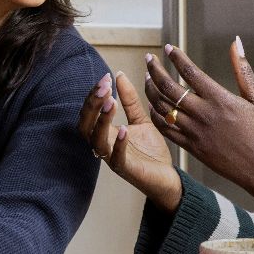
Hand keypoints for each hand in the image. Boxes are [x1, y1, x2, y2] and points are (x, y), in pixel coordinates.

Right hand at [78, 70, 182, 211]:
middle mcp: (105, 145)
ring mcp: (113, 158)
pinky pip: (116, 158)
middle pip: (85, 125)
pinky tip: (124, 129)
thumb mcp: (141, 120)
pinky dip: (118, 144)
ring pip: (96, 140)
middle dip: (92, 104)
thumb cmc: (151, 152)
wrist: (167, 177)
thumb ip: (130, 100)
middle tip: (103, 87)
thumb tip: (119, 75)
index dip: (94, 95)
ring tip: (112, 102)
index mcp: (105, 133)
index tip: (106, 78)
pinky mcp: (127, 170)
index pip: (89, 112)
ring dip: (102, 120)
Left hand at [145, 39, 253, 207]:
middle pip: (169, 88)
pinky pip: (166, 129)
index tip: (168, 47)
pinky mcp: (191, 147)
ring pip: (163, 108)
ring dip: (151, 90)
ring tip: (147, 78)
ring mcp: (194, 132)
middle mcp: (203, 114)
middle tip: (149, 59)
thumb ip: (242, 69)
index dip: (176, 57)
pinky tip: (153, 105)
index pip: (190, 72)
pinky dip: (156, 115)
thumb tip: (236, 42)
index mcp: (219, 99)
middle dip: (155, 70)